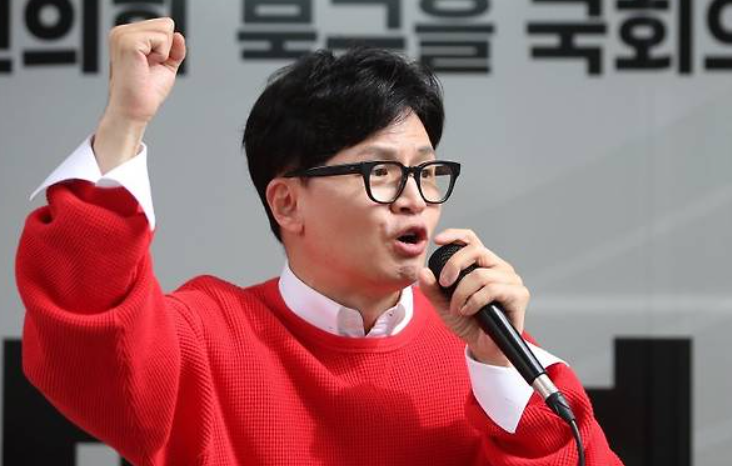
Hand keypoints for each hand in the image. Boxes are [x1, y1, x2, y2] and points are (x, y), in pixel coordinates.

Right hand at [93, 18, 185, 173]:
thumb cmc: (145, 92)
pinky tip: (146, 67)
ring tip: (146, 68)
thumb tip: (178, 35)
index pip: (163, 25)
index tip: (151, 65)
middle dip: (166, 48)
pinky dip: (161, 55)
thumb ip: (173, 49)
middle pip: (166, 24)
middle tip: (149, 68)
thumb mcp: (165, 66)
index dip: (166, 48)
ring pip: (165, 28)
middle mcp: (121, 32)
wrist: (134, 111)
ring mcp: (122, 35)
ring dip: (163, 53)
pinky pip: (162, 38)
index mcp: (126, 35)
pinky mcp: (129, 42)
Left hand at [418, 229, 529, 366]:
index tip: (437, 240)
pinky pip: (493, 289)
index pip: (471, 240)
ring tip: (458, 308)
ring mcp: (511, 280)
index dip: (455, 235)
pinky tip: (469, 311)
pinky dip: (475, 301)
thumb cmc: (467, 322)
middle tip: (444, 284)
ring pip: (481, 274)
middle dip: (454, 265)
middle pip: (475, 251)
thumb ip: (432, 289)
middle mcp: (498, 267)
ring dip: (462, 293)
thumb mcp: (443, 305)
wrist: (484, 347)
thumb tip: (423, 272)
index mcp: (482, 264)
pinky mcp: (519, 294)